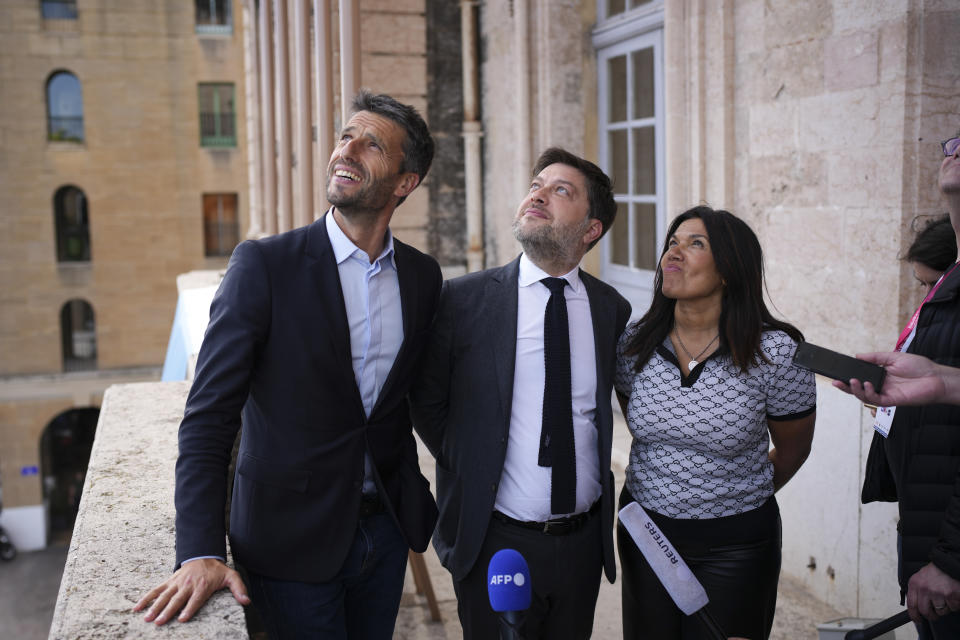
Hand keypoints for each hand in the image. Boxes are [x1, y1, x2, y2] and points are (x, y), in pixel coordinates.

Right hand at [132, 558, 249, 624]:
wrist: (204, 554)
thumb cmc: (217, 571)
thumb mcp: (231, 577)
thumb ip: (239, 589)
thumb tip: (247, 601)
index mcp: (203, 585)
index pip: (195, 599)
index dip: (189, 609)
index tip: (182, 619)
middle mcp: (188, 584)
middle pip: (177, 599)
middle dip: (168, 611)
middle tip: (159, 622)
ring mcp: (177, 582)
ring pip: (165, 595)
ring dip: (155, 607)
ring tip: (147, 618)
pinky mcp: (169, 581)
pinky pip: (156, 590)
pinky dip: (146, 598)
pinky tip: (137, 608)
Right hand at [832, 351, 946, 406]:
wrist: (936, 377)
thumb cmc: (919, 366)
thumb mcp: (893, 357)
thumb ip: (875, 357)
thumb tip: (857, 355)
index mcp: (880, 375)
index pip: (860, 377)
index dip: (848, 376)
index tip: (837, 372)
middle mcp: (880, 385)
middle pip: (858, 389)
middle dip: (845, 386)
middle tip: (835, 381)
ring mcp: (885, 394)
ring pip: (864, 396)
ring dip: (855, 390)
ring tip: (851, 381)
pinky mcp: (892, 401)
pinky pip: (876, 400)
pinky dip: (869, 393)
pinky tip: (868, 385)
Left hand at [906, 562, 959, 622]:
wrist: (949, 563)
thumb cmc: (936, 571)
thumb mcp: (920, 577)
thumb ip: (917, 590)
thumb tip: (916, 607)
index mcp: (915, 584)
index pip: (911, 605)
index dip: (914, 615)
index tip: (917, 620)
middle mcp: (924, 588)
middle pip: (925, 611)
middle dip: (931, 615)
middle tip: (935, 614)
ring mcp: (937, 592)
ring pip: (940, 611)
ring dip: (944, 608)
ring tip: (945, 597)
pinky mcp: (950, 594)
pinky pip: (952, 607)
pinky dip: (954, 604)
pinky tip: (952, 595)